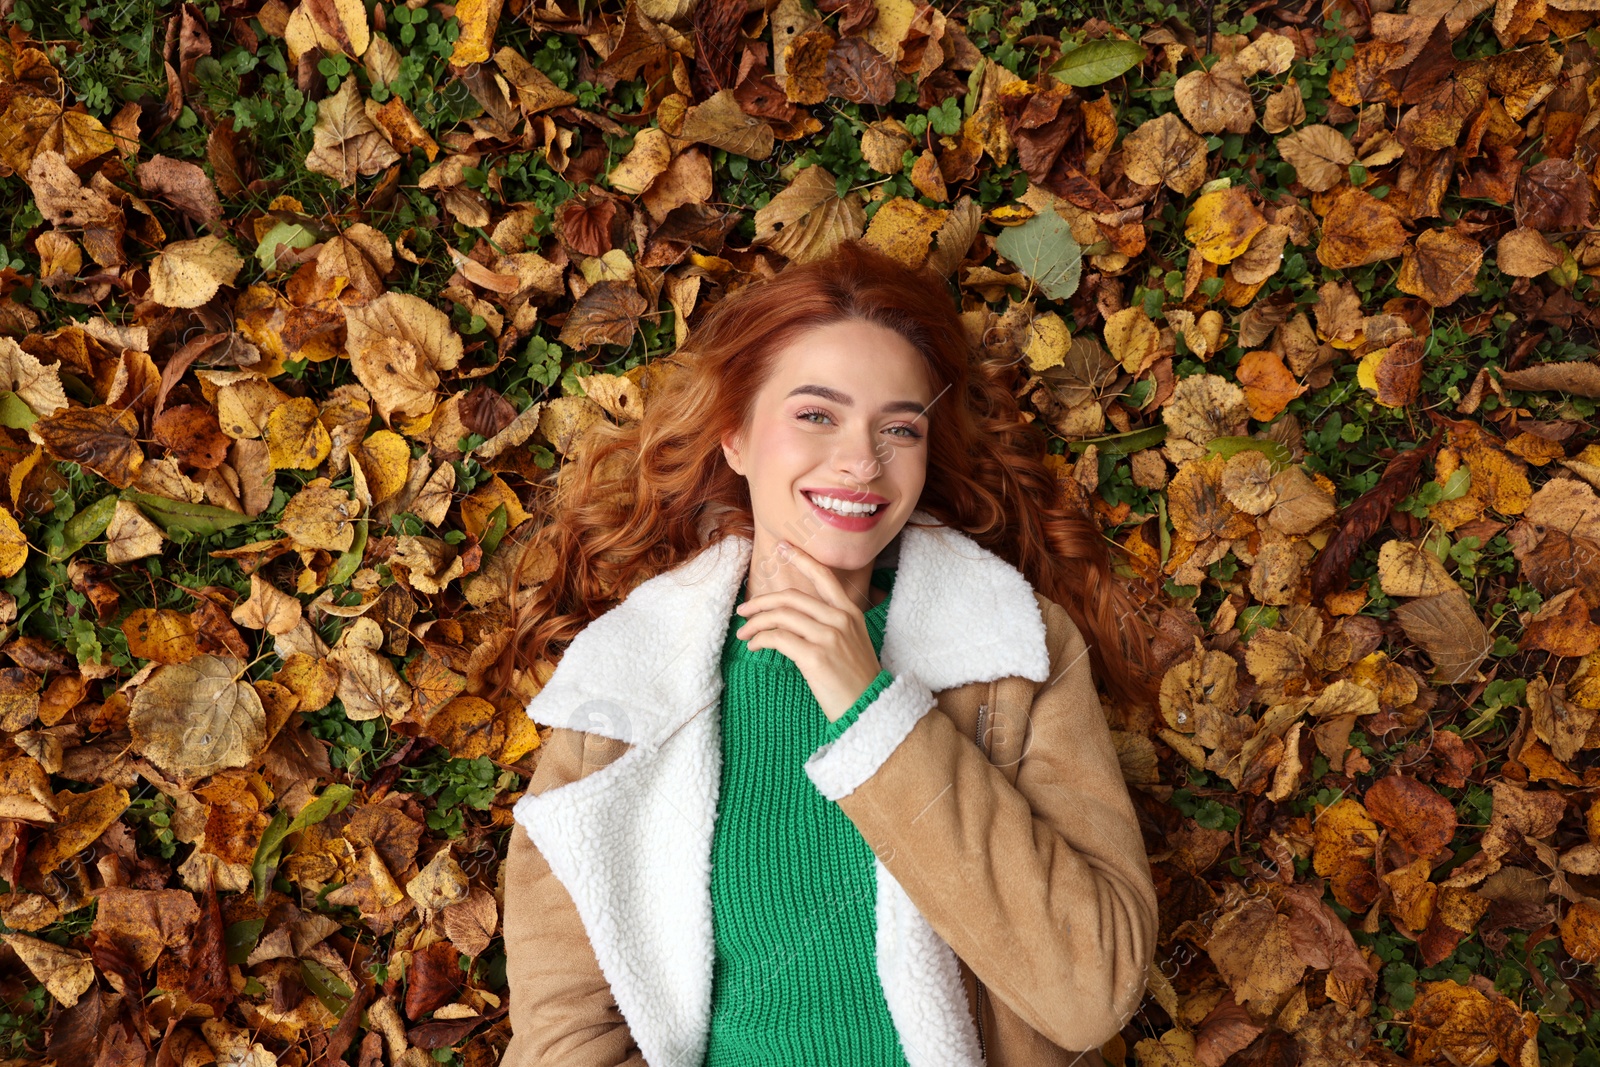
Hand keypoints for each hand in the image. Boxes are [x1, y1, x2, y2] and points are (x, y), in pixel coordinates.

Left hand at [733, 540, 884, 721]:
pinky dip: (760, 639)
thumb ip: (830, 624)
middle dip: (761, 601)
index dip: (801, 558)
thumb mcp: (852, 642)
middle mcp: (840, 619)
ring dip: (755, 623)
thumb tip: (794, 617)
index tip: (782, 547)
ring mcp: (829, 637)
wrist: (870, 707)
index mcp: (850, 612)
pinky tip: (754, 646)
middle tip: (743, 610)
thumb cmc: (856, 679)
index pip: (823, 577)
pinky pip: (778, 639)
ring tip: (743, 633)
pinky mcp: (815, 657)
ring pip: (780, 616)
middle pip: (791, 597)